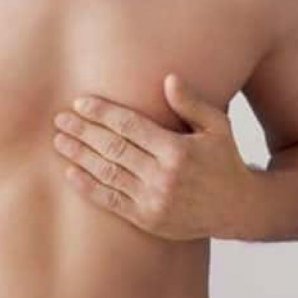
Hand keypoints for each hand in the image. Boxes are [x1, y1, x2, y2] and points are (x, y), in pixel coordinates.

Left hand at [51, 72, 252, 239]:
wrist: (237, 209)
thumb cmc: (224, 160)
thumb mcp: (217, 126)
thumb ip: (191, 103)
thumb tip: (168, 78)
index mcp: (178, 150)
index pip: (129, 126)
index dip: (102, 113)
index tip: (80, 103)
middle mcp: (163, 176)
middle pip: (112, 148)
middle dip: (83, 131)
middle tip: (60, 119)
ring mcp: (153, 200)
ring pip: (107, 174)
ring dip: (79, 156)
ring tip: (59, 141)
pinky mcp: (147, 219)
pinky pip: (111, 201)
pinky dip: (88, 187)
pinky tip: (71, 173)